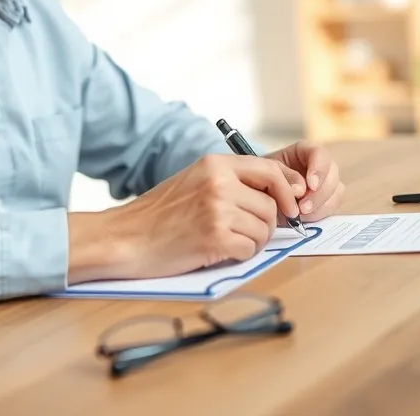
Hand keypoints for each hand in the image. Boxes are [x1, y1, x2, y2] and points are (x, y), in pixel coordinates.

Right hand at [67, 153, 305, 282]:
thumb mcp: (194, 181)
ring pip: (264, 230)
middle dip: (265, 224)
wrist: (126, 237)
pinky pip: (250, 250)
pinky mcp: (215, 237)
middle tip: (244, 232)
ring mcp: (218, 209)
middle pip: (272, 205)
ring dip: (252, 241)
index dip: (289, 189)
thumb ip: (230, 181)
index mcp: (215, 164)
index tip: (293, 204)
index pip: (271, 170)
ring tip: (225, 242)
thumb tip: (277, 193)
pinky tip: (217, 251)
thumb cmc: (158, 214)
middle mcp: (219, 182)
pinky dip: (239, 255)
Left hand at [266, 141, 344, 221]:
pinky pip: (333, 206)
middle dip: (319, 194)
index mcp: (305, 151)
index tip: (311, 185)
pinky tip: (306, 218)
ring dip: (321, 206)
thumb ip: (285, 176)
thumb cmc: (265, 175)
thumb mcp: (269, 171)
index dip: (319, 170)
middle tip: (303, 208)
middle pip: (332, 174)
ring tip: (302, 215)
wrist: (261, 190)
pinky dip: (321, 214)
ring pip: (336, 191)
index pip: (320, 154)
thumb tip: (301, 191)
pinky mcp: (326, 200)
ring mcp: (326, 183)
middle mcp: (321, 165)